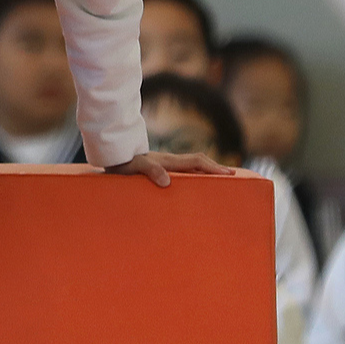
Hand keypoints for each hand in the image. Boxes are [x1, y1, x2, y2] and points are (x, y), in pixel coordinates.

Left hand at [104, 151, 233, 186]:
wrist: (110, 156)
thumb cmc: (122, 164)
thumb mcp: (134, 168)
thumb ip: (150, 171)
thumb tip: (168, 181)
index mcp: (168, 161)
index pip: (197, 162)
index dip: (214, 168)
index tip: (230, 174)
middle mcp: (170, 162)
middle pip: (199, 162)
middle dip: (217, 169)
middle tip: (234, 178)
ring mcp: (166, 164)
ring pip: (192, 166)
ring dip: (207, 172)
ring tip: (220, 183)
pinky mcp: (160, 169)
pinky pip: (183, 172)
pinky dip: (195, 175)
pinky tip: (196, 187)